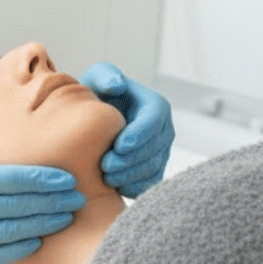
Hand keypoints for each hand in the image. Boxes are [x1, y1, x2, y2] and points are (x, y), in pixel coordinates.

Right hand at [0, 124, 84, 263]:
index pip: (11, 179)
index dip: (43, 179)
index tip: (66, 177)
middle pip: (19, 206)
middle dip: (52, 201)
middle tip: (79, 196)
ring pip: (12, 232)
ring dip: (43, 224)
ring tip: (66, 217)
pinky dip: (18, 249)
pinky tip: (35, 241)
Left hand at [81, 62, 174, 196]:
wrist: (98, 117)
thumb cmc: (99, 93)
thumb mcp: (99, 76)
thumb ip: (106, 76)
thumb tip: (117, 85)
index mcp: (155, 106)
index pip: (154, 121)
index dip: (139, 135)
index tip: (119, 146)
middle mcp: (164, 130)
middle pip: (154, 148)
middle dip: (131, 160)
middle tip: (105, 166)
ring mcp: (161, 151)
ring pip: (153, 168)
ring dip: (131, 175)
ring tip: (106, 178)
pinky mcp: (154, 169)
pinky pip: (150, 183)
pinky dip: (135, 187)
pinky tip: (115, 187)